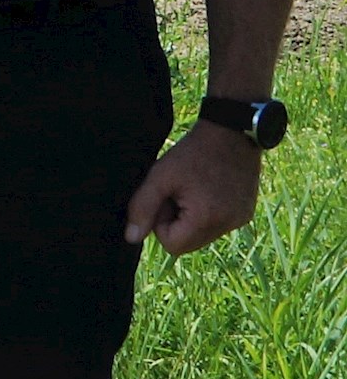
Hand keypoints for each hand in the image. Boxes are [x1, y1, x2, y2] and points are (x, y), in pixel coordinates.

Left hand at [125, 122, 262, 257]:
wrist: (232, 132)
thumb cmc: (192, 152)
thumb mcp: (159, 176)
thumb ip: (141, 208)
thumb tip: (131, 238)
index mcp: (207, 219)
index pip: (172, 246)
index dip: (161, 224)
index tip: (165, 198)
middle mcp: (229, 225)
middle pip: (189, 243)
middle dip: (177, 223)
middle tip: (178, 192)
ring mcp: (240, 220)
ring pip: (202, 235)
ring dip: (192, 218)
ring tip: (193, 189)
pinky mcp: (246, 213)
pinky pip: (218, 225)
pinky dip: (208, 213)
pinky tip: (207, 189)